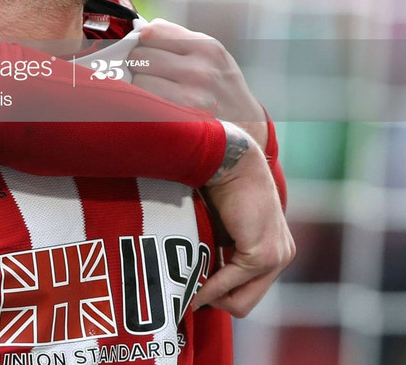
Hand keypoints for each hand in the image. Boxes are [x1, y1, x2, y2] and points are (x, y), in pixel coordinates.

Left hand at [130, 19, 268, 147]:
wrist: (247, 128)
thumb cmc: (221, 87)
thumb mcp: (211, 55)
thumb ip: (178, 39)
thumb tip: (141, 29)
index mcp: (206, 47)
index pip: (152, 31)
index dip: (144, 41)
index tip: (148, 50)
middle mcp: (200, 69)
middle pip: (140, 55)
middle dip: (140, 64)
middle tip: (151, 74)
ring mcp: (191, 95)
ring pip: (138, 79)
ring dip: (139, 86)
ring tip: (155, 91)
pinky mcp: (180, 119)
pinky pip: (143, 103)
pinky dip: (143, 103)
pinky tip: (155, 105)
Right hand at [194, 124, 294, 315]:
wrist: (232, 164)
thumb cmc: (222, 188)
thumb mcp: (224, 228)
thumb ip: (222, 251)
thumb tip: (200, 276)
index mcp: (274, 250)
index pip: (248, 290)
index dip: (221, 293)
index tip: (195, 290)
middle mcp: (281, 257)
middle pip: (246, 303)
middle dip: (216, 302)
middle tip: (190, 296)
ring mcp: (275, 258)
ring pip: (240, 301)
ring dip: (211, 296)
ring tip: (188, 291)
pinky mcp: (262, 255)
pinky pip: (230, 282)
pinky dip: (209, 286)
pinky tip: (193, 285)